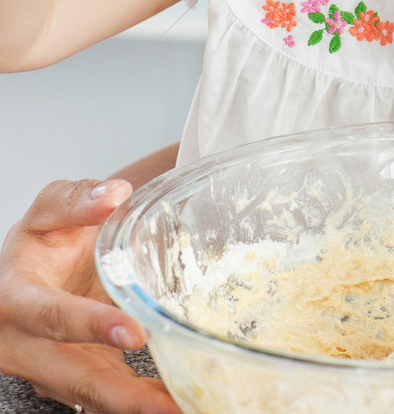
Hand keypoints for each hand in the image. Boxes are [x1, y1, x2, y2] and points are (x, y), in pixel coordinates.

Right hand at [0, 176, 179, 412]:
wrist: (28, 276)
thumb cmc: (39, 246)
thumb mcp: (46, 213)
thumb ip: (75, 200)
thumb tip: (114, 195)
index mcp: (17, 301)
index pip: (53, 317)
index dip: (91, 326)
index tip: (134, 333)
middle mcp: (27, 348)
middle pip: (74, 377)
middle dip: (123, 394)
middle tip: (167, 401)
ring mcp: (50, 373)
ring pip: (93, 397)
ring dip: (137, 407)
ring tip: (182, 407)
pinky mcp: (73, 383)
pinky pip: (105, 399)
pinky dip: (141, 405)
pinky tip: (176, 403)